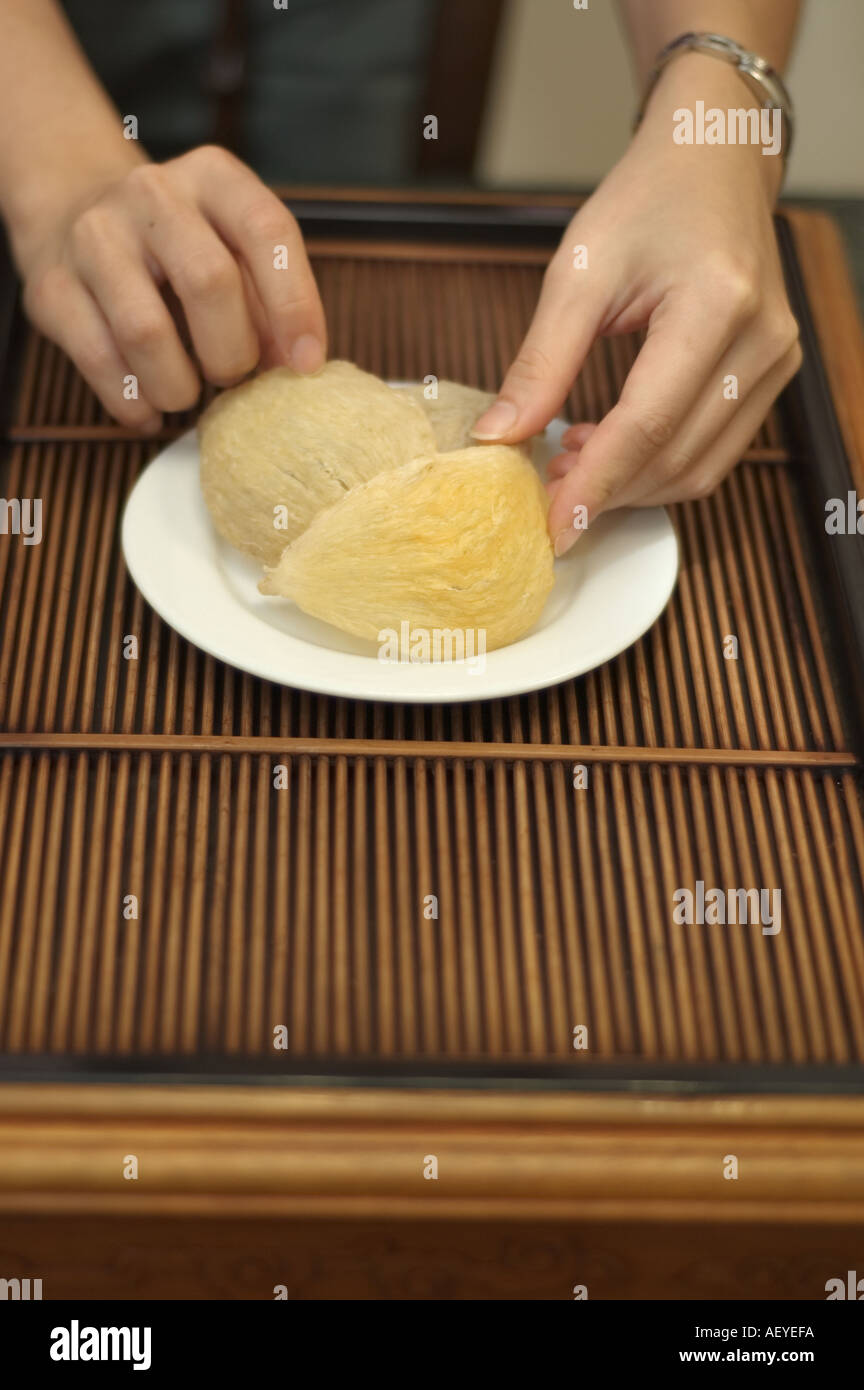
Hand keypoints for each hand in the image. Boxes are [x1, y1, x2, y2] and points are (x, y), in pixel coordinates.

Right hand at [13, 144, 325, 430]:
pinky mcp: (52, 284)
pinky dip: (132, 401)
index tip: (305, 365)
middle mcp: (151, 193)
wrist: (75, 216)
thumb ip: (268, 301)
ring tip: (184, 394)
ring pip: (146, 330)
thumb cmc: (177, 248)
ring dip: (178, 386)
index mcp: (214, 177)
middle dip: (231, 353)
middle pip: (207, 281)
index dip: (295, 305)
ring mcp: (94, 234)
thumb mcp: (232, 250)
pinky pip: (99, 359)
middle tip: (231, 378)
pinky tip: (147, 411)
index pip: (267, 230)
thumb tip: (295, 365)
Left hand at [471, 56, 801, 555]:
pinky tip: (606, 445)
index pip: (648, 424)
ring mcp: (776, 360)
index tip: (551, 526)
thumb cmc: (648, 198)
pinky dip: (658, 465)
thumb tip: (499, 437)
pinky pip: (716, 449)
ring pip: (701, 468)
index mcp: (717, 304)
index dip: (594, 484)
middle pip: (677, 457)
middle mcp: (762, 340)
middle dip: (607, 490)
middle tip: (545, 488)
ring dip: (631, 485)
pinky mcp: (774, 373)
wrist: (714, 158)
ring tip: (569, 461)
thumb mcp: (579, 270)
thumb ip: (540, 361)